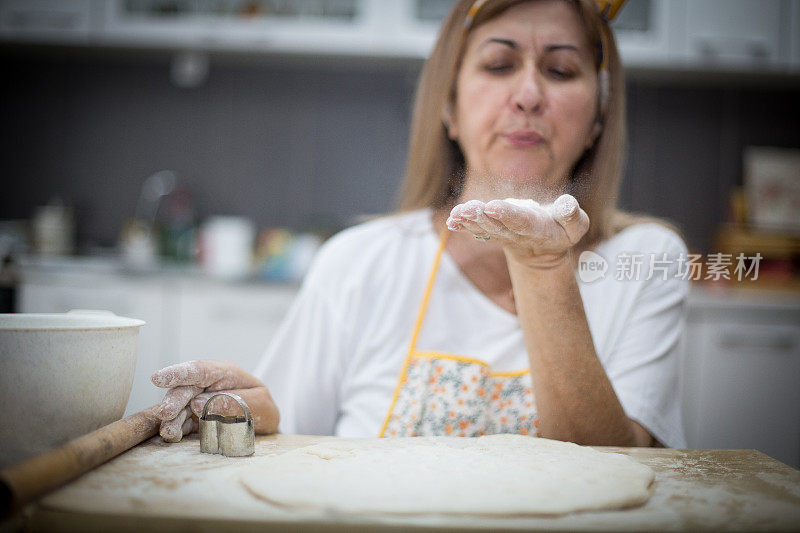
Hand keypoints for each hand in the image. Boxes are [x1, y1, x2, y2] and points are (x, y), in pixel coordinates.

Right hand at [150, 360, 278, 441]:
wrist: (266, 427)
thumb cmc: (264, 409)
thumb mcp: (260, 405)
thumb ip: (234, 402)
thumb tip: (200, 404)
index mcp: (225, 374)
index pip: (200, 370)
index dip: (178, 373)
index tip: (157, 378)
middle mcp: (208, 386)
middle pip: (186, 389)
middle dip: (173, 400)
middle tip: (166, 414)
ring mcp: (199, 403)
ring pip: (180, 407)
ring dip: (172, 419)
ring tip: (169, 432)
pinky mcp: (195, 420)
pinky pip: (182, 423)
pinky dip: (177, 430)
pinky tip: (174, 436)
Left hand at [446, 194, 588, 267]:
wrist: (546, 249)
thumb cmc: (564, 230)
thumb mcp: (577, 225)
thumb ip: (573, 215)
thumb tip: (567, 204)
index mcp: (538, 229)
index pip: (521, 221)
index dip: (506, 214)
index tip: (492, 205)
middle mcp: (518, 234)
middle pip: (498, 226)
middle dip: (481, 217)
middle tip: (466, 209)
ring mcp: (504, 235)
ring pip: (485, 228)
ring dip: (470, 221)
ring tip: (456, 214)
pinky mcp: (494, 233)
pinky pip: (478, 231)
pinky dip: (465, 226)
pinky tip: (452, 220)